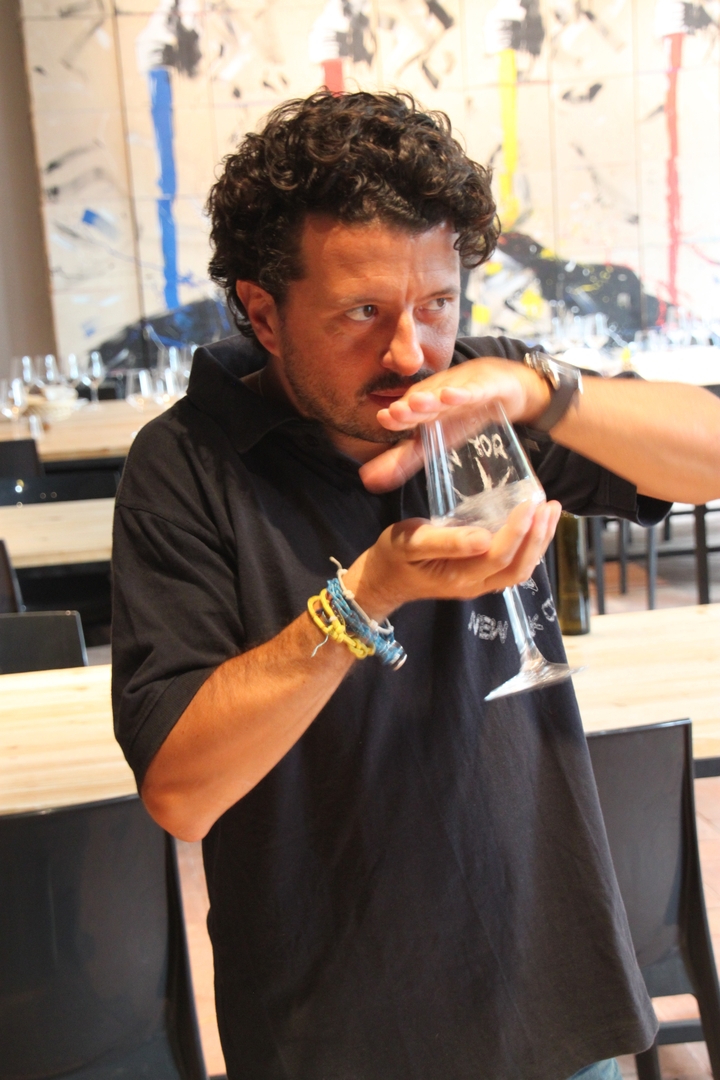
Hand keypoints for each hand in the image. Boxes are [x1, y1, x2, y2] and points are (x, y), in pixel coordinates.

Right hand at [343, 498, 561, 621]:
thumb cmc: (393, 557)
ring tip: (550, 512)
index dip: (519, 532)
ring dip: (538, 542)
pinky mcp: (479, 576)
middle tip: (549, 504)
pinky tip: (534, 525)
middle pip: (518, 567)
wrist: (382, 580)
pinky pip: (511, 566)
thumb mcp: (410, 543)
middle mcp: (475, 585)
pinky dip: (528, 546)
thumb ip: (445, 542)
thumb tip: (483, 538)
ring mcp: (479, 584)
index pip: (499, 556)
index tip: (530, 504)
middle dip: (538, 537)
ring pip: (520, 570)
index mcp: (459, 576)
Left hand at [360, 357, 549, 493]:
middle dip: (408, 407)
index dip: (397, 418)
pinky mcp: (484, 388)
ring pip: (445, 393)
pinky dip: (464, 393)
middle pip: (422, 401)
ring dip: (431, 397)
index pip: (408, 413)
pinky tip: (453, 395)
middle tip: (394, 412)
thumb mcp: (432, 442)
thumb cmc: (460, 414)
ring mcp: (460, 390)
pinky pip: (474, 390)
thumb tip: (368, 482)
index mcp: (423, 408)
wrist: (501, 388)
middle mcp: (437, 396)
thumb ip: (402, 460)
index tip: (383, 420)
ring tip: (417, 401)